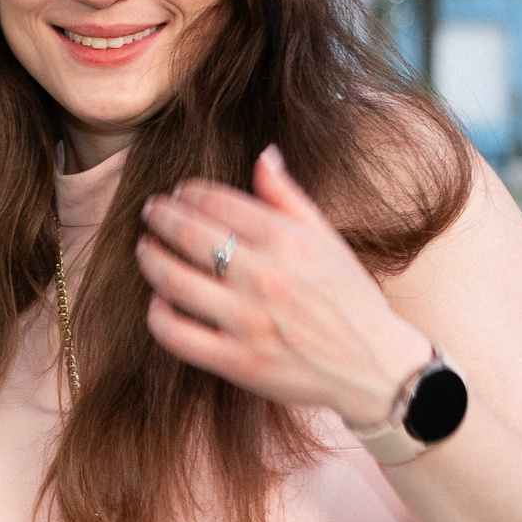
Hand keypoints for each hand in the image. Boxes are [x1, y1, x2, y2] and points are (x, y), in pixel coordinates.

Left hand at [135, 146, 434, 429]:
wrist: (375, 366)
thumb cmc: (350, 299)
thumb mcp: (328, 240)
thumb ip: (289, 198)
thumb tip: (263, 155)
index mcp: (288, 242)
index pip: (219, 203)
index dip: (191, 193)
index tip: (180, 193)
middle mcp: (265, 277)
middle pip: (190, 235)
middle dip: (163, 217)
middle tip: (152, 212)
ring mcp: (248, 321)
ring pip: (175, 281)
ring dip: (152, 258)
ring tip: (146, 249)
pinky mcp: (237, 361)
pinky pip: (178, 334)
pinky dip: (159, 314)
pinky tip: (158, 301)